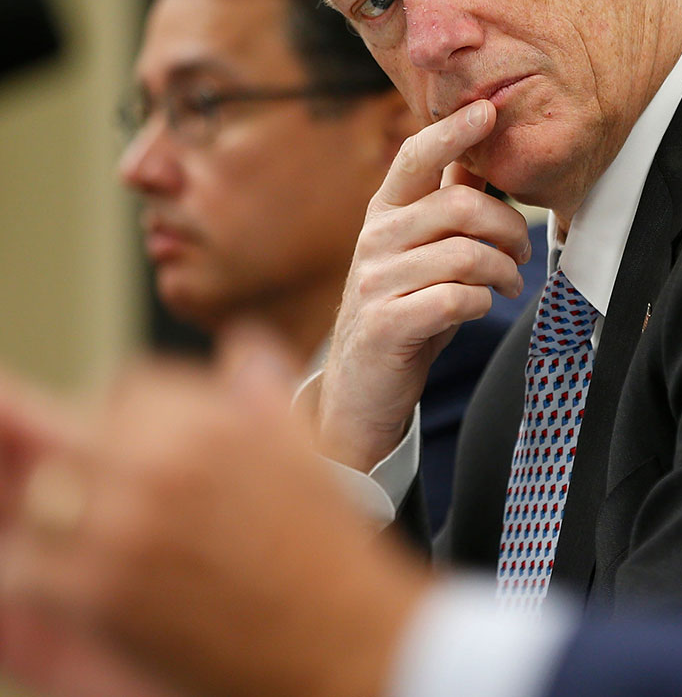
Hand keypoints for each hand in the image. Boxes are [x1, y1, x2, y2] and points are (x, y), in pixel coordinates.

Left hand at [0, 329, 434, 696]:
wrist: (342, 638)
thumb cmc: (328, 552)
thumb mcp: (309, 450)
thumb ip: (264, 390)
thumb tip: (241, 350)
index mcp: (212, 420)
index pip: (126, 388)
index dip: (131, 421)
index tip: (140, 451)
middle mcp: (162, 461)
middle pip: (71, 437)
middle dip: (89, 468)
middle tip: (116, 504)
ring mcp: (123, 525)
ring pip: (36, 498)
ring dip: (60, 522)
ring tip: (102, 547)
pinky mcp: (96, 591)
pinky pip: (23, 566)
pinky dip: (45, 578)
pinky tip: (90, 590)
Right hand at [317, 99, 533, 470]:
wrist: (364, 387)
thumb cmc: (407, 307)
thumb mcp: (424, 250)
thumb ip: (447, 204)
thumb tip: (479, 152)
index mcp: (386, 212)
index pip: (415, 157)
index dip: (452, 131)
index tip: (488, 110)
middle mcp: (375, 239)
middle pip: (459, 206)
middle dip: (509, 228)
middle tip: (524, 253)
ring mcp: (376, 282)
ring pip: (465, 255)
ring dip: (504, 271)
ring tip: (509, 285)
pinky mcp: (386, 325)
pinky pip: (456, 298)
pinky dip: (483, 301)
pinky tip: (484, 306)